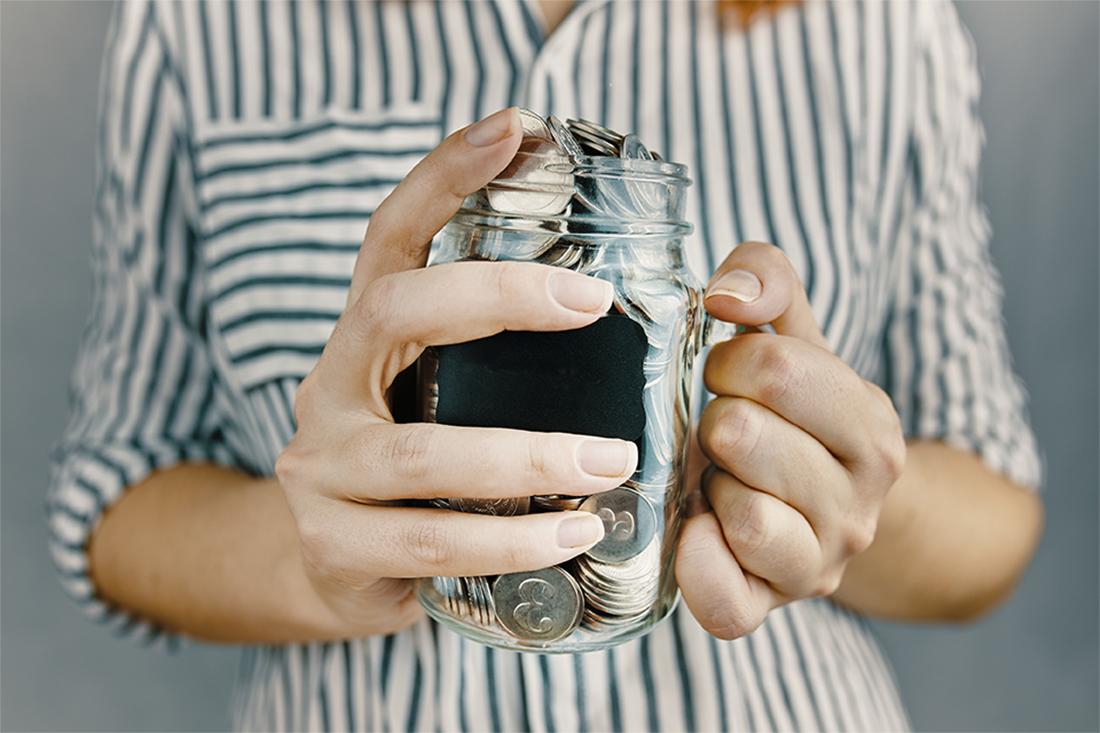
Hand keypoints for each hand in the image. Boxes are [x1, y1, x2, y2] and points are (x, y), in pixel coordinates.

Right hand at [276, 108, 636, 637]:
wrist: (338, 568)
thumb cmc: (418, 476)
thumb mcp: (442, 401)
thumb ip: (491, 365)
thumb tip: (614, 323)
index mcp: (362, 340)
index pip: (389, 239)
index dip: (441, 178)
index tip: (510, 128)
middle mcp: (328, 387)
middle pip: (395, 312)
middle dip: (495, 296)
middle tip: (588, 301)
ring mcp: (321, 466)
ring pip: (424, 452)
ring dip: (529, 458)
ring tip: (613, 462)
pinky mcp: (333, 543)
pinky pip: (432, 541)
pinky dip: (512, 542)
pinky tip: (572, 538)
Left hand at [675, 242, 905, 639]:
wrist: (825, 510)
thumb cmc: (794, 413)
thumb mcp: (794, 336)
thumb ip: (767, 279)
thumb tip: (726, 294)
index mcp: (871, 425)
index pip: (774, 367)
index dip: (727, 361)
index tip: (729, 375)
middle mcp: (860, 503)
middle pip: (742, 433)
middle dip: (715, 420)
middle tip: (726, 430)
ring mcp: (820, 563)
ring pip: (743, 515)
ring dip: (711, 485)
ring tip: (723, 477)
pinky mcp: (770, 607)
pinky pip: (728, 602)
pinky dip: (700, 566)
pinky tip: (697, 530)